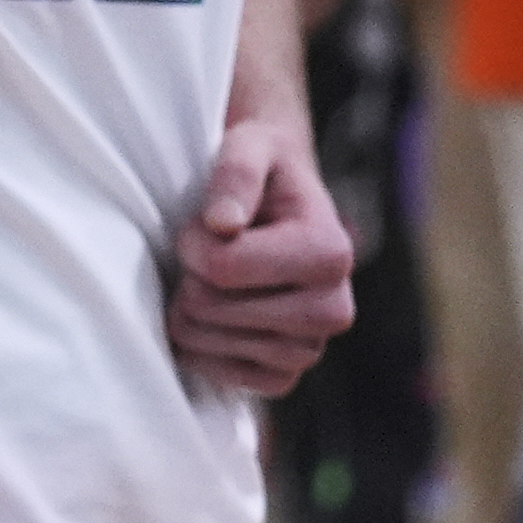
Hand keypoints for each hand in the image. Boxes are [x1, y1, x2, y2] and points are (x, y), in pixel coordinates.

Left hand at [168, 114, 354, 397]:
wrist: (279, 207)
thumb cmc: (262, 173)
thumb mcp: (250, 147)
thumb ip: (236, 174)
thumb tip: (222, 224)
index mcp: (331, 252)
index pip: (222, 267)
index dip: (192, 241)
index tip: (204, 221)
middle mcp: (334, 310)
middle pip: (208, 308)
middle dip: (189, 274)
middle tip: (207, 251)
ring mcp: (311, 350)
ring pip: (207, 343)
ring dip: (189, 309)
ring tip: (211, 278)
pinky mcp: (286, 376)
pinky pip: (222, 376)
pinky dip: (201, 348)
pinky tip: (210, 315)